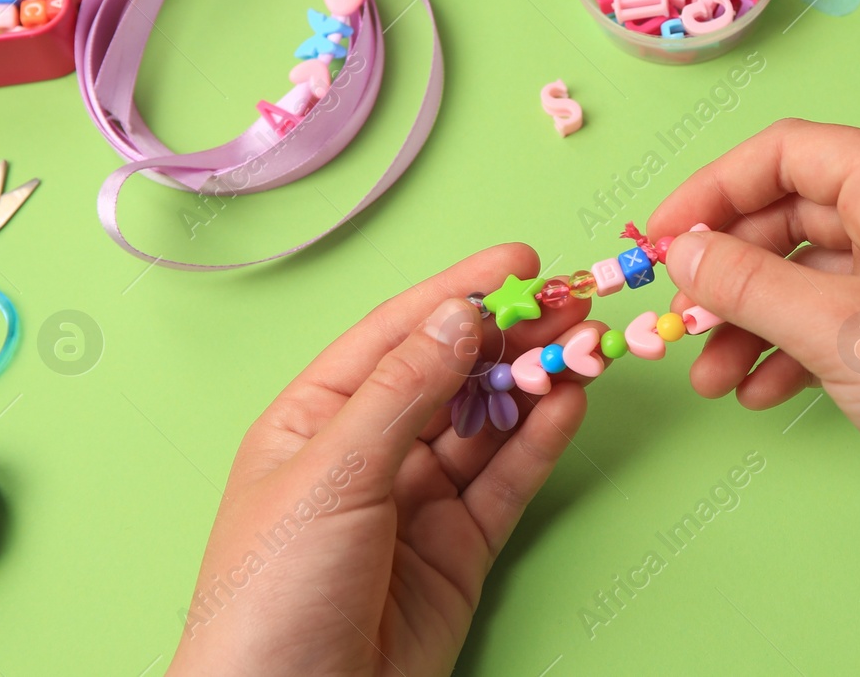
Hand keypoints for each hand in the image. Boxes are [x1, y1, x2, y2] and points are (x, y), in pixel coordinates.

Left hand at [168, 244, 603, 676]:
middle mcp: (367, 450)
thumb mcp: (331, 476)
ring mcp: (415, 501)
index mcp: (314, 419)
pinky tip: (571, 403)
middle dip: (511, 336)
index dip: (457, 293)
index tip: (518, 263)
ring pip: (486, 423)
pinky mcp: (456, 549)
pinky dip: (540, 441)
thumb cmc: (271, 595)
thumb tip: (460, 316)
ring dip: (535, 382)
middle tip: (573, 303)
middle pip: (450, 374)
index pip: (395, 335)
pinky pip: (505, 480)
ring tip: (588, 346)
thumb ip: (403, 393)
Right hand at [649, 120, 859, 674]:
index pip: (790, 152)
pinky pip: (834, 322)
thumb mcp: (837, 327)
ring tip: (709, 378)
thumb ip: (747, 282)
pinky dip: (789, 351)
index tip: (660, 237)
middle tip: (678, 317)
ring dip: (751, 321)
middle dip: (731, 268)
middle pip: (794, 214)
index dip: (716, 187)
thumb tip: (681, 250)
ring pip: (809, 276)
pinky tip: (759, 394)